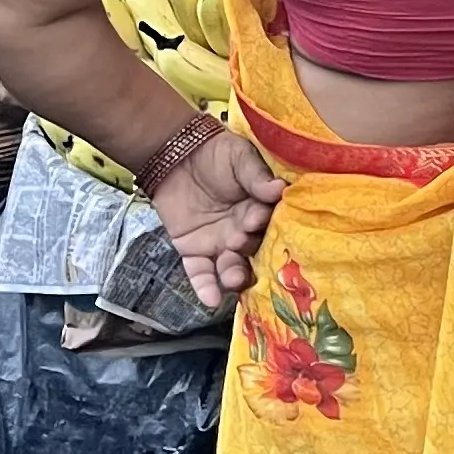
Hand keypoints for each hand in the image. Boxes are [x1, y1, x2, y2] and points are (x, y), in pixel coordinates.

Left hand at [152, 132, 285, 306]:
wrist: (174, 154)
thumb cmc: (215, 153)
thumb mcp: (239, 157)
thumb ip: (256, 176)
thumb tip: (279, 190)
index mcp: (259, 209)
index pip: (269, 222)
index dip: (264, 223)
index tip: (257, 218)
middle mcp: (244, 231)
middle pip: (254, 251)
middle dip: (252, 254)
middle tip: (244, 248)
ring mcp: (219, 244)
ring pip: (231, 267)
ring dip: (234, 275)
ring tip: (233, 278)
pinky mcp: (194, 252)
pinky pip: (200, 274)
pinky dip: (206, 288)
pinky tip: (211, 300)